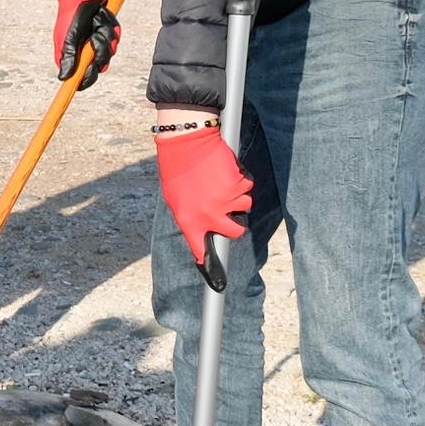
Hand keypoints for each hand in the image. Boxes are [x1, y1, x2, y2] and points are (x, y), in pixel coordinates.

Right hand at [52, 0, 118, 88]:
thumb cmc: (73, 15)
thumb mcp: (69, 37)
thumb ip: (68, 57)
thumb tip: (63, 78)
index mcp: (72, 58)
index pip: (81, 78)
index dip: (87, 78)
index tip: (91, 71)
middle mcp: (84, 54)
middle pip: (100, 66)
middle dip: (100, 50)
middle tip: (94, 35)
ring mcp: (96, 45)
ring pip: (110, 51)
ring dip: (105, 35)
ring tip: (97, 22)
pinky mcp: (106, 36)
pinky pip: (115, 38)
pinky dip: (111, 27)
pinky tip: (102, 18)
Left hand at [155, 117, 254, 263]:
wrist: (187, 142)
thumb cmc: (178, 169)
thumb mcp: (177, 199)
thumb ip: (191, 217)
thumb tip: (205, 231)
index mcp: (189, 220)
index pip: (201, 250)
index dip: (211, 268)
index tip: (218, 284)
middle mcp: (209, 215)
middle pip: (236, 231)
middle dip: (236, 221)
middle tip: (228, 209)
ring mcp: (226, 200)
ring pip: (245, 206)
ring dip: (238, 196)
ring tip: (220, 180)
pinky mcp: (238, 184)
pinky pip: (248, 187)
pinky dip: (241, 180)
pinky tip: (225, 170)